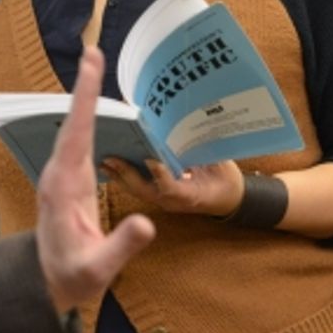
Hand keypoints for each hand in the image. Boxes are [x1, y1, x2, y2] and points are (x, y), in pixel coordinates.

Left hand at [35, 47, 155, 312]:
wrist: (46, 285)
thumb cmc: (72, 276)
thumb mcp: (98, 269)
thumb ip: (121, 246)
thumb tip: (147, 223)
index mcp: (63, 188)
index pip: (76, 135)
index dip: (84, 100)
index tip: (89, 68)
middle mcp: (58, 175)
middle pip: (73, 123)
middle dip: (83, 87)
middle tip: (92, 52)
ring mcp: (62, 175)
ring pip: (74, 128)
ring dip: (84, 98)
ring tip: (94, 65)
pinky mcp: (69, 179)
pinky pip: (80, 140)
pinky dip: (88, 117)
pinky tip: (97, 104)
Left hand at [101, 157, 244, 217]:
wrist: (228, 201)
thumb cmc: (225, 183)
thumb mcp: (222, 169)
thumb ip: (206, 155)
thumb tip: (190, 132)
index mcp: (191, 196)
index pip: (171, 188)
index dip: (160, 175)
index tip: (150, 159)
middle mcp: (172, 200)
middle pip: (145, 190)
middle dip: (127, 174)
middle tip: (110, 158)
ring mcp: (164, 200)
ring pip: (137, 190)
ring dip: (120, 176)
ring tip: (104, 160)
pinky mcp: (160, 196)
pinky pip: (139, 187)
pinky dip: (125, 176)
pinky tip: (113, 164)